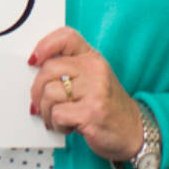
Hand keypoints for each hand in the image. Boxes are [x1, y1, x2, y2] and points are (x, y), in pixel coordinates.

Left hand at [28, 26, 144, 161]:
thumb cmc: (107, 105)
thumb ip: (69, 70)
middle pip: (48, 69)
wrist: (133, 131)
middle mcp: (95, 70)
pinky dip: (56, 123)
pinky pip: (57, 113)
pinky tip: (67, 126)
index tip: (34, 61)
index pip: (66, 37)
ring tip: (57, 117)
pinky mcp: (91, 112)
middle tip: (40, 103)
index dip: (45, 45)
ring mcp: (95, 90)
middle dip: (37, 90)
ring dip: (47, 111)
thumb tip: (35, 72)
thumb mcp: (92, 79)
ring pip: (49, 93)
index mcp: (92, 58)